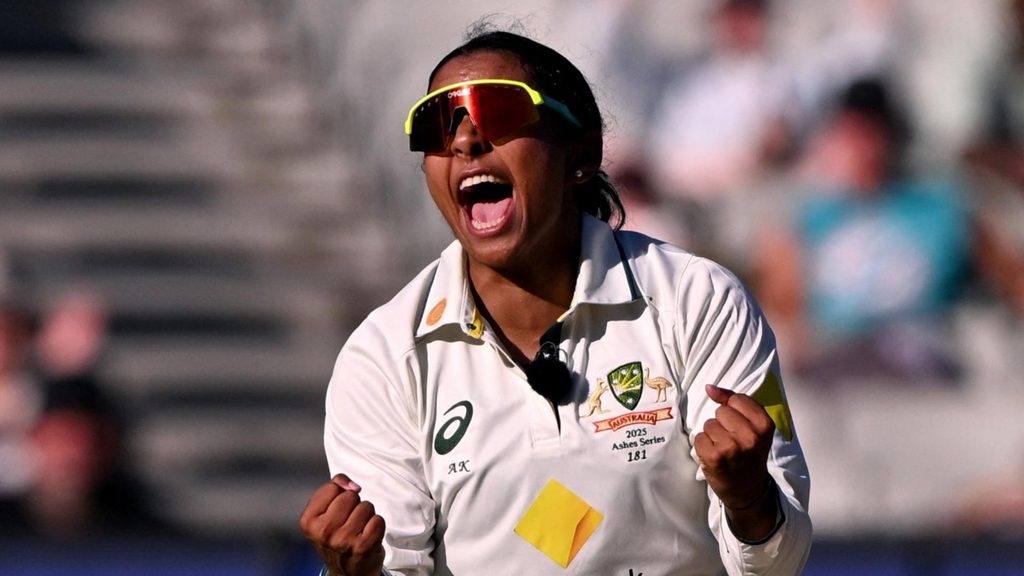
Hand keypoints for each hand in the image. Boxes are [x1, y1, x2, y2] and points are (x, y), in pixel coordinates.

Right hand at [299, 474, 385, 575]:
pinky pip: (378, 520)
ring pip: (366, 506)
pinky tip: (368, 535)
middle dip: (354, 505)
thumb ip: (333, 489)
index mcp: (309, 521)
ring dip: (366, 515)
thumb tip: (351, 485)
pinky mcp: (363, 547)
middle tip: (349, 522)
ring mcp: (343, 540)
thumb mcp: (323, 513)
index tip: (338, 508)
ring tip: (358, 529)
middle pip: (350, 496)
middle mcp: (323, 531)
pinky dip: (377, 525)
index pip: (332, 487)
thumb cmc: (337, 539)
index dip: (340, 494)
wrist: (347, 572)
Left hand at [695, 385, 777, 538]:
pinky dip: (703, 446)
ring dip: (712, 436)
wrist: (747, 491)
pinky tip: (714, 457)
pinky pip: (699, 438)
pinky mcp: (714, 457)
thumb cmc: (749, 454)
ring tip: (724, 450)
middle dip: (723, 424)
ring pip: (708, 424)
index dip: (733, 411)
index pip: (737, 400)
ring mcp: (731, 448)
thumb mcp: (754, 428)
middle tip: (732, 441)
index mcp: (765, 426)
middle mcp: (750, 437)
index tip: (740, 426)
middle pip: (721, 412)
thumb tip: (709, 388)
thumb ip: (734, 403)